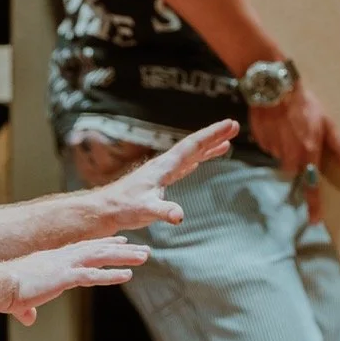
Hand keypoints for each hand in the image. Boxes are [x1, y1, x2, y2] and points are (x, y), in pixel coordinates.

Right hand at [5, 236, 148, 325]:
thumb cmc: (6, 291)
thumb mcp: (20, 300)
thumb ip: (27, 309)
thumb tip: (29, 319)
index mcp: (53, 259)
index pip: (83, 249)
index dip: (103, 245)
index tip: (119, 242)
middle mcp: (61, 258)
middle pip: (97, 249)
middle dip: (121, 249)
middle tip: (141, 249)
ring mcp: (64, 265)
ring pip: (100, 257)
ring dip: (124, 257)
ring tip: (144, 257)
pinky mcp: (65, 277)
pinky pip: (93, 275)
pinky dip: (111, 274)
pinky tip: (128, 275)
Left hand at [94, 119, 240, 230]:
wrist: (104, 210)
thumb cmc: (122, 209)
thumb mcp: (145, 210)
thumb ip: (163, 211)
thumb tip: (179, 216)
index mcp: (164, 166)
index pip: (192, 146)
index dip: (212, 135)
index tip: (230, 124)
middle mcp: (164, 165)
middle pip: (194, 146)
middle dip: (214, 136)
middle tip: (235, 126)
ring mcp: (161, 173)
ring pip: (189, 156)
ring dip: (208, 148)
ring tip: (226, 143)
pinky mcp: (158, 183)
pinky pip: (183, 168)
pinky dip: (195, 162)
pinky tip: (199, 162)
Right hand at [247, 87, 339, 222]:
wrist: (274, 88)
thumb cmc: (305, 104)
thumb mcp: (328, 123)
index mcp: (308, 152)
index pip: (311, 186)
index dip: (313, 205)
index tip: (314, 220)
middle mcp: (289, 155)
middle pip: (293, 170)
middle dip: (297, 161)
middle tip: (300, 140)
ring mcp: (272, 149)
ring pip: (280, 158)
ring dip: (286, 149)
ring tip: (289, 128)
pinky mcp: (260, 142)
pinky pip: (269, 148)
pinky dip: (274, 140)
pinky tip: (278, 125)